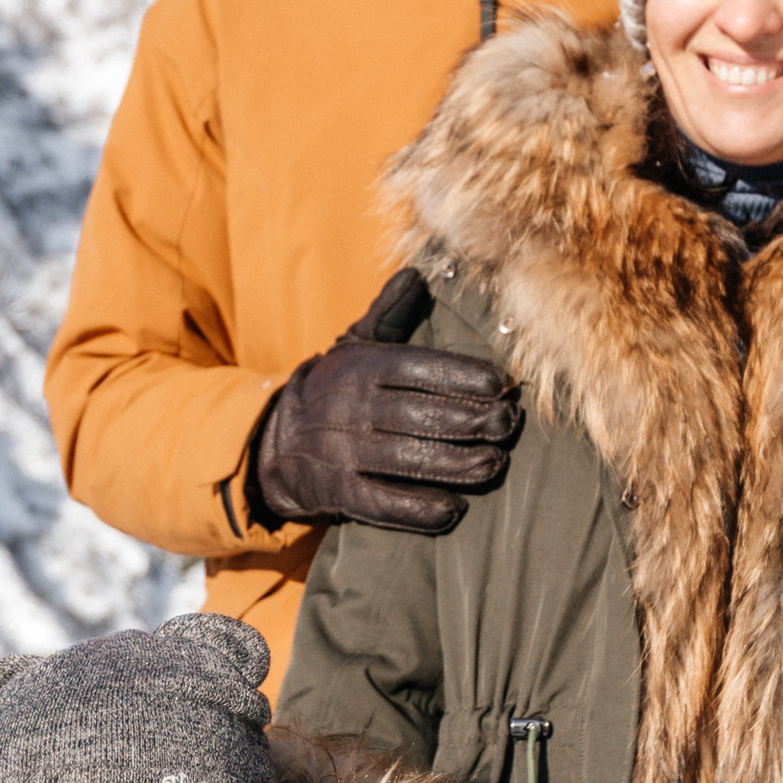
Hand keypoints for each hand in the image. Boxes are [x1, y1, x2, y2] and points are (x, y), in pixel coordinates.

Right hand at [249, 270, 519, 534]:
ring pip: (409, 459)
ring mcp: (343, 452)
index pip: (418, 369)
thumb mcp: (354, 345)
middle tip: (509, 425)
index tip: (501, 384)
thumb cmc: (333, 389)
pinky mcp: (338, 491)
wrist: (273, 442)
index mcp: (362, 367)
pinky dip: (418, 508)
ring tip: (495, 463)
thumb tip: (416, 273)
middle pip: (421, 415)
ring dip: (458, 464)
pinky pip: (382, 503)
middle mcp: (352, 408)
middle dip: (473, 421)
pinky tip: (453, 509)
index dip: (462, 376)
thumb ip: (388, 312)